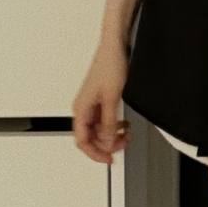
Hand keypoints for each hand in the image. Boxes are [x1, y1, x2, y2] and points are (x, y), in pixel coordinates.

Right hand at [72, 38, 132, 164]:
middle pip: (91, 137)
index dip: (95, 153)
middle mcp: (84, 108)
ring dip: (112, 134)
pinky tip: (123, 124)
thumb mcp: (112, 98)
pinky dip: (114, 124)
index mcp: (81, 109)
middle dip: (107, 144)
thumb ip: (109, 123)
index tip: (108, 159)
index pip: (82, 141)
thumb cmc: (110, 65)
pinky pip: (104, 119)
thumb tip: (107, 142)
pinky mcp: (100, 99)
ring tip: (126, 135)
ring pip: (99, 129)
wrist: (114, 46)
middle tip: (122, 145)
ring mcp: (92, 104)